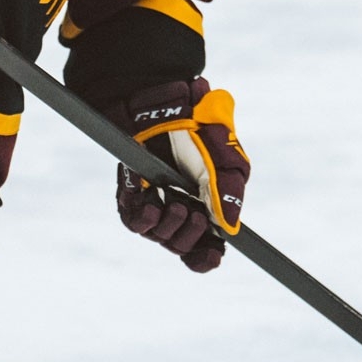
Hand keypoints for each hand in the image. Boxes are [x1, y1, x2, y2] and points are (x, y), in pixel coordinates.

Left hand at [108, 79, 250, 272]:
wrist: (167, 102)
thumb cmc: (200, 128)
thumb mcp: (227, 160)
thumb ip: (229, 193)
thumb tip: (229, 228)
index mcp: (205, 207)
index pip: (204, 247)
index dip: (207, 258)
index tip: (214, 255)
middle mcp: (179, 209)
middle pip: (182, 247)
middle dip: (191, 239)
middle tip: (196, 214)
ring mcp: (154, 203)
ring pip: (159, 237)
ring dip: (171, 228)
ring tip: (178, 205)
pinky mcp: (131, 194)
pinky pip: (134, 222)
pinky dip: (145, 219)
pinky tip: (154, 204)